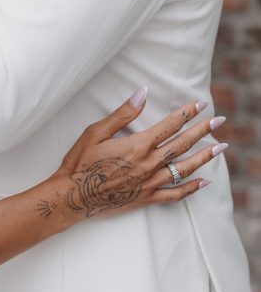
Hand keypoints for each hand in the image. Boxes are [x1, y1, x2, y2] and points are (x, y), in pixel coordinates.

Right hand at [39, 93, 225, 223]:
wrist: (72, 197)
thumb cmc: (80, 162)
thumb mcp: (96, 132)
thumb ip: (123, 113)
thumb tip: (142, 93)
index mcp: (138, 145)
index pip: (170, 124)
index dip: (187, 113)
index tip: (201, 104)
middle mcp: (149, 164)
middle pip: (182, 144)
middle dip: (203, 130)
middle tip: (219, 120)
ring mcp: (150, 182)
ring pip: (185, 168)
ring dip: (204, 157)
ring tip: (220, 147)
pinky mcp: (146, 198)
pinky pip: (175, 194)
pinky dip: (192, 189)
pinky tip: (204, 183)